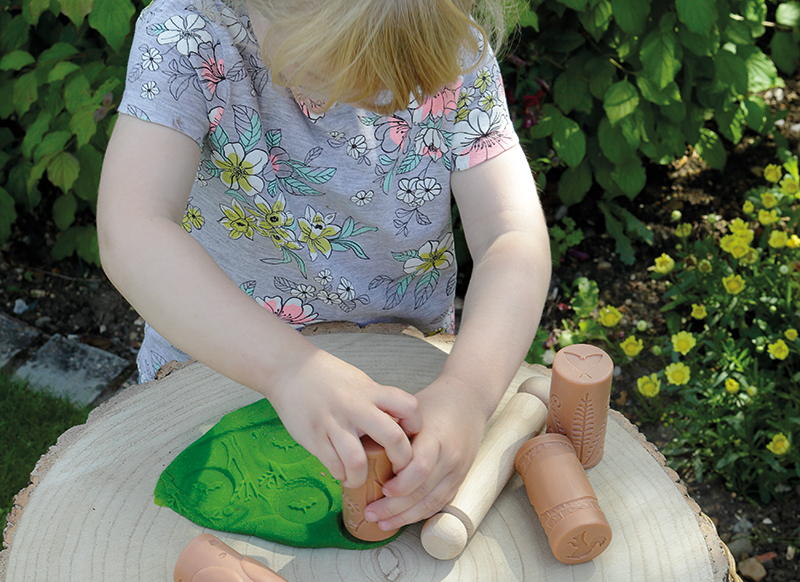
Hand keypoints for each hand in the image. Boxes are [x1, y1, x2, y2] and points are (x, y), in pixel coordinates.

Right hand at [268, 348, 420, 488]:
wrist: (290, 370)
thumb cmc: (329, 378)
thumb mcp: (360, 383)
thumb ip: (378, 403)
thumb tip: (398, 427)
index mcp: (370, 391)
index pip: (408, 406)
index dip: (416, 424)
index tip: (411, 436)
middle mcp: (355, 407)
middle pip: (391, 437)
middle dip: (401, 460)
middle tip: (398, 469)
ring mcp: (333, 423)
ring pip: (357, 461)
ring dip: (362, 477)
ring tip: (360, 479)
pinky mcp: (314, 436)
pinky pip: (333, 464)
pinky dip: (341, 474)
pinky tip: (341, 472)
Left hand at [362, 375, 486, 529]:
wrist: (469, 399)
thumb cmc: (435, 403)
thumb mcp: (412, 411)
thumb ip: (392, 432)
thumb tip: (360, 453)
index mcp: (436, 435)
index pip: (421, 466)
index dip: (401, 483)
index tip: (381, 490)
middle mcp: (450, 455)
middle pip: (424, 490)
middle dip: (395, 507)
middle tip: (370, 513)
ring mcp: (458, 469)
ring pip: (432, 502)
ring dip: (406, 517)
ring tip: (382, 523)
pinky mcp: (460, 478)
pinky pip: (440, 502)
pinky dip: (420, 513)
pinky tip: (403, 518)